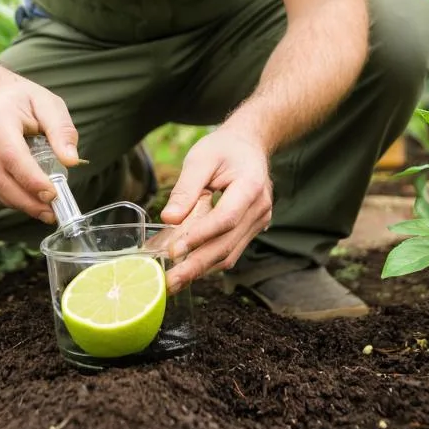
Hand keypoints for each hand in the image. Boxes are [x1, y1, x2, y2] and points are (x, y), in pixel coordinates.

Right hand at [0, 77, 78, 221]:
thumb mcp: (49, 104)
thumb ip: (61, 130)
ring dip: (17, 204)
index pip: (10, 153)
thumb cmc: (24, 99)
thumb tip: (71, 161)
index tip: (52, 193)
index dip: (30, 178)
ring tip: (43, 211)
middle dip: (24, 199)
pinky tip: (28, 202)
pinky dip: (9, 200)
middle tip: (50, 211)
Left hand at [159, 127, 272, 293]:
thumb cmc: (223, 149)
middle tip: (170, 282)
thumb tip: (169, 219)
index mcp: (250, 186)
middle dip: (196, 265)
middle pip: (227, 244)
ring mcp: (259, 221)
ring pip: (229, 253)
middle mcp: (259, 208)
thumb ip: (185, 189)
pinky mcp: (251, 229)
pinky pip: (230, 250)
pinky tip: (187, 268)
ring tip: (174, 282)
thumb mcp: (200, 159)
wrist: (249, 146)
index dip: (199, 237)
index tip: (173, 250)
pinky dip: (208, 261)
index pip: (225, 219)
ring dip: (201, 270)